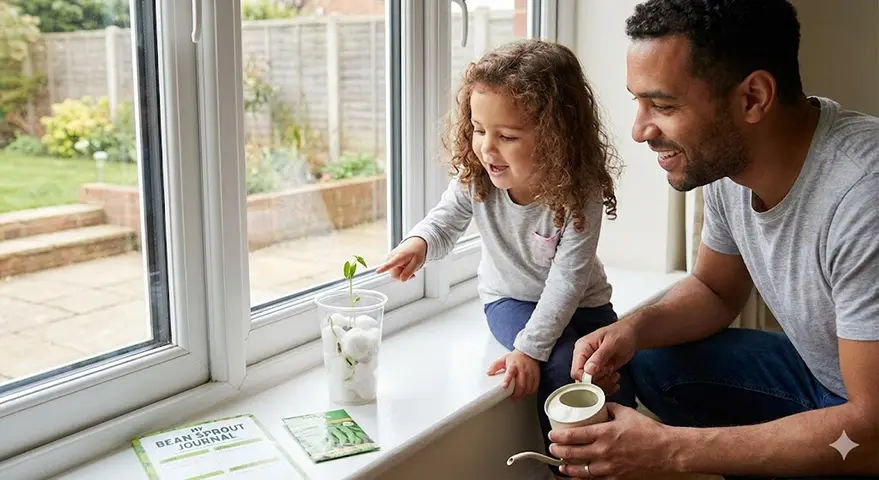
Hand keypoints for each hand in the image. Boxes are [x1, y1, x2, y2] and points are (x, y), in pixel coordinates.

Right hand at [376, 237, 426, 280]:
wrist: (415, 243)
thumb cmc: (416, 251)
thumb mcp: (417, 262)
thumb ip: (409, 272)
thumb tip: (402, 279)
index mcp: (399, 256)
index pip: (390, 264)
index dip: (384, 268)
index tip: (377, 271)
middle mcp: (391, 257)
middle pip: (394, 275)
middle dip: (403, 275)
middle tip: (412, 272)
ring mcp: (389, 259)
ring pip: (394, 274)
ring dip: (402, 273)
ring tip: (409, 267)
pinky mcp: (389, 261)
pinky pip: (394, 271)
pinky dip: (401, 271)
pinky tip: (406, 266)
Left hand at [487, 349, 540, 398]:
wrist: (528, 353)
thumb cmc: (515, 358)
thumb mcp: (503, 359)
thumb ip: (495, 366)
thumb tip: (489, 372)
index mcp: (513, 365)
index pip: (510, 373)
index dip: (507, 380)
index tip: (504, 386)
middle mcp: (523, 369)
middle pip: (521, 384)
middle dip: (516, 393)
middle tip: (512, 397)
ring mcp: (530, 373)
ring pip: (528, 387)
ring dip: (522, 394)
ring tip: (518, 395)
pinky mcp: (536, 376)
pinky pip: (534, 387)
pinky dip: (529, 392)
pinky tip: (525, 392)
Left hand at [548, 403, 677, 478]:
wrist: (666, 451)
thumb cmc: (649, 432)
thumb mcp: (626, 413)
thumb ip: (609, 408)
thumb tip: (599, 406)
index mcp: (604, 433)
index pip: (573, 435)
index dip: (558, 436)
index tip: (552, 435)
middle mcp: (604, 451)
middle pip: (573, 454)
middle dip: (558, 452)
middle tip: (552, 449)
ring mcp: (609, 467)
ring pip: (581, 470)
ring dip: (568, 468)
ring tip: (561, 465)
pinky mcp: (616, 477)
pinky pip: (595, 479)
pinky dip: (584, 478)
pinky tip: (578, 476)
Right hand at [571, 322, 636, 394]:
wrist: (631, 334)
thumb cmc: (621, 333)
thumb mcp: (612, 343)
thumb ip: (599, 356)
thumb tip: (588, 370)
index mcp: (582, 348)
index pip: (576, 370)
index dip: (587, 379)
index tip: (601, 376)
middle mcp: (584, 358)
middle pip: (583, 380)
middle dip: (599, 381)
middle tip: (611, 373)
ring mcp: (591, 365)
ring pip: (592, 384)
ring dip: (605, 383)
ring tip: (615, 375)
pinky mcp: (599, 371)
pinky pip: (600, 384)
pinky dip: (609, 385)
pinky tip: (616, 378)